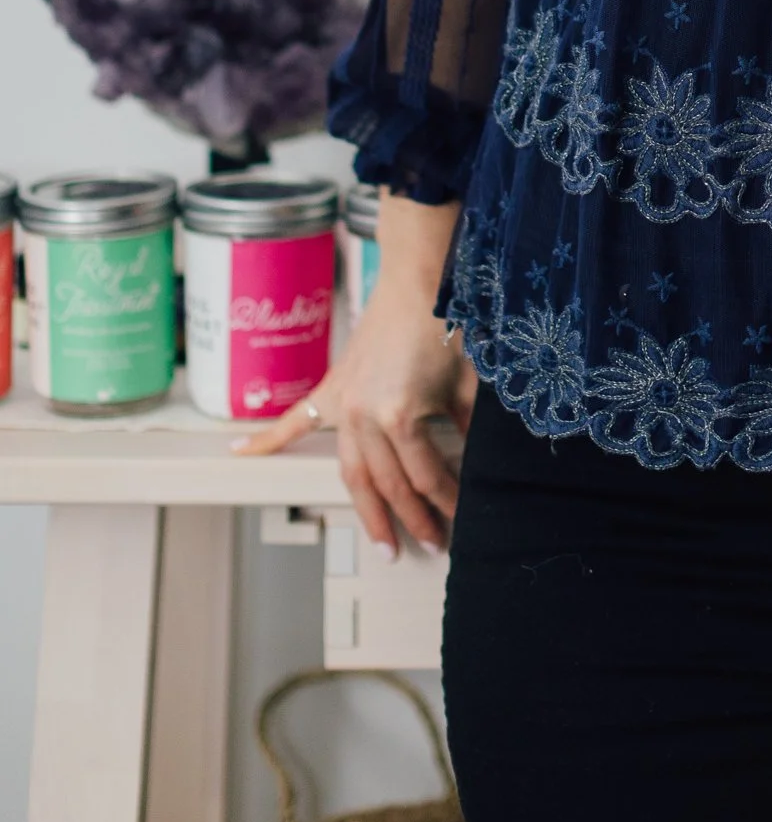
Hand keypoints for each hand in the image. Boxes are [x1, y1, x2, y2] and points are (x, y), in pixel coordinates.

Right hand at [235, 193, 472, 558]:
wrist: (419, 278)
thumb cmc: (445, 324)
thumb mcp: (468, 384)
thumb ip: (470, 429)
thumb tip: (481, 467)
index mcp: (399, 417)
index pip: (426, 476)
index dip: (447, 500)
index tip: (462, 515)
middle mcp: (365, 417)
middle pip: (388, 484)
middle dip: (411, 518)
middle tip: (429, 543)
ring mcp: (343, 405)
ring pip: (352, 472)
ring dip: (367, 509)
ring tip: (382, 540)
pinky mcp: (333, 388)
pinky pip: (295, 419)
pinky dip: (266, 440)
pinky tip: (240, 456)